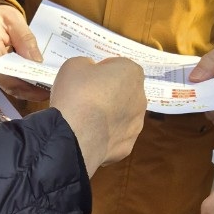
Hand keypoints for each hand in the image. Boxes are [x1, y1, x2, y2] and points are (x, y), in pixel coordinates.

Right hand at [0, 4, 45, 101]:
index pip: (6, 75)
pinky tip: (40, 84)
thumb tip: (37, 62)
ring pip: (12, 88)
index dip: (26, 83)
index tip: (45, 83)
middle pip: (11, 85)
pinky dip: (25, 86)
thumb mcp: (13, 20)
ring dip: (31, 90)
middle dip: (33, 89)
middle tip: (55, 87)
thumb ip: (25, 40)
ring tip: (50, 87)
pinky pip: (11, 84)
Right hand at [51, 56, 146, 176]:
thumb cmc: (76, 94)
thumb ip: (86, 65)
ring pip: (122, 117)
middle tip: (85, 98)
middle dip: (108, 94)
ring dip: (108, 117)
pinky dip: (104, 137)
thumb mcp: (73, 65)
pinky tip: (87, 137)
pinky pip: (115, 138)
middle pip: (124, 92)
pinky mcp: (127, 147)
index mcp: (131, 73)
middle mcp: (140, 98)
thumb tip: (90, 73)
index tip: (88, 78)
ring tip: (85, 121)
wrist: (73, 136)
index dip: (102, 71)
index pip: (119, 66)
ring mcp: (136, 125)